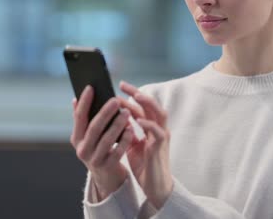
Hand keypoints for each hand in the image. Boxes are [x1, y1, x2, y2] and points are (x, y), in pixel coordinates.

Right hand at [70, 85, 135, 200]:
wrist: (106, 177)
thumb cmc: (98, 149)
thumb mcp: (87, 137)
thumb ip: (83, 120)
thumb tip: (75, 99)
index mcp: (76, 138)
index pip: (79, 117)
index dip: (84, 102)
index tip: (91, 87)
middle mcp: (82, 149)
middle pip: (94, 127)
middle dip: (105, 112)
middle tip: (115, 100)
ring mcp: (94, 159)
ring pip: (106, 139)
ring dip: (117, 125)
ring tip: (127, 112)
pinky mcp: (107, 167)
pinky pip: (117, 151)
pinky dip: (124, 140)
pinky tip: (131, 130)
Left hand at [119, 81, 173, 208]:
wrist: (154, 187)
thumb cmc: (144, 165)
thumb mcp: (132, 145)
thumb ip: (126, 131)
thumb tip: (111, 118)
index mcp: (151, 127)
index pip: (143, 106)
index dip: (133, 95)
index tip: (120, 85)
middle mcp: (158, 129)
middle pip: (151, 105)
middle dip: (138, 93)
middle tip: (123, 85)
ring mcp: (161, 137)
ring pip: (159, 114)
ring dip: (148, 104)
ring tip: (135, 96)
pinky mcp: (161, 148)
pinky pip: (158, 133)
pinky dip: (149, 125)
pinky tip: (138, 120)